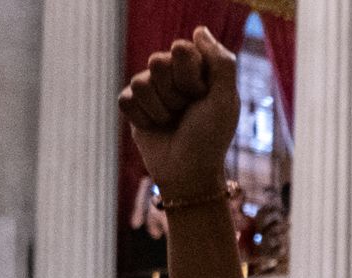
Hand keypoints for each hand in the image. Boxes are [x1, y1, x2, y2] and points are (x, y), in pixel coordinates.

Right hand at [118, 27, 241, 200]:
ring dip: (159, 109)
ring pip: (140, 82)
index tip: (202, 97)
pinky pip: (126, 99)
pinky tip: (155, 128)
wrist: (188, 173)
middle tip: (186, 111)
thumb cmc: (210, 137)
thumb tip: (198, 31)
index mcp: (197, 68)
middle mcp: (173, 75)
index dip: (190, 77)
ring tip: (172, 122)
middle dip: (174, 94)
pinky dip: (143, 119)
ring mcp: (152, 89)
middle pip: (157, 62)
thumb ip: (220, 62)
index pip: (181, 50)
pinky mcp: (134, 106)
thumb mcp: (225, 99)